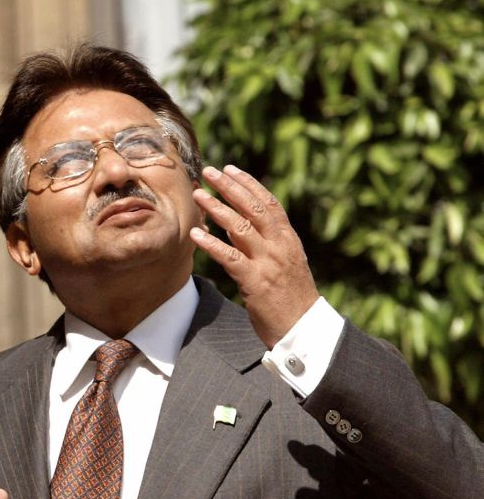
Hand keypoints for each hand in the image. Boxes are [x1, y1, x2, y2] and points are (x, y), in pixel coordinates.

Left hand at [190, 165, 319, 348]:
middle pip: (253, 208)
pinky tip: (195, 234)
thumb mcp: (285, 263)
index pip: (268, 203)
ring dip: (216, 209)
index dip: (249, 184)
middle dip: (230, 187)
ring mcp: (268, 262)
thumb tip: (242, 225)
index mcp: (288, 239)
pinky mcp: (255, 281)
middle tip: (210, 172)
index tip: (230, 169)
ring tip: (198, 195)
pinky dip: (211, 244)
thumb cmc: (291, 297)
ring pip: (240, 228)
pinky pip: (229, 257)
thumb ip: (267, 243)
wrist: (304, 328)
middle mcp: (280, 246)